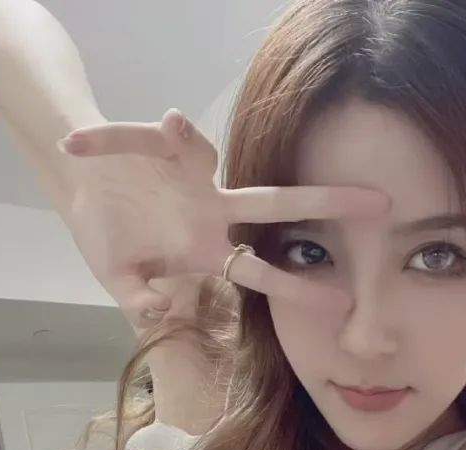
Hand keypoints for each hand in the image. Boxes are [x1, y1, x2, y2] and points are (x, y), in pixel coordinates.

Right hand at [59, 109, 388, 328]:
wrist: (83, 194)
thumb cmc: (110, 239)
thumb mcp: (121, 278)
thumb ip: (136, 299)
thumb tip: (153, 312)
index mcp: (207, 250)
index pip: (262, 272)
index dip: (299, 286)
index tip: (343, 301)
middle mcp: (212, 210)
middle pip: (277, 205)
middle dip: (325, 203)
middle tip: (381, 203)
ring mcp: (192, 177)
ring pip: (211, 154)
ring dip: (195, 143)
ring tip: (176, 127)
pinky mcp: (160, 145)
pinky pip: (160, 137)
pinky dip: (160, 132)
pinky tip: (167, 120)